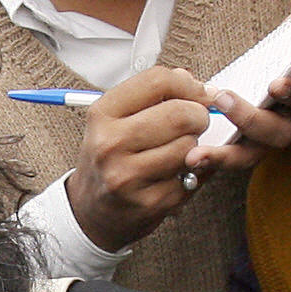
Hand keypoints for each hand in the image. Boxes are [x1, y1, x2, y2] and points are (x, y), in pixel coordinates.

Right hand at [63, 66, 215, 252]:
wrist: (92, 210)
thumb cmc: (110, 158)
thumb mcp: (115, 120)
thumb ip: (150, 96)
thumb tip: (192, 81)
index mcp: (102, 115)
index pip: (158, 81)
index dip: (188, 84)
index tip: (199, 93)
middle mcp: (109, 144)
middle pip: (179, 114)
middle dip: (199, 115)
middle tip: (196, 122)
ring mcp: (128, 176)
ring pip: (189, 146)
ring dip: (194, 146)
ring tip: (178, 150)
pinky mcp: (149, 203)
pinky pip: (191, 176)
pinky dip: (192, 172)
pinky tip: (175, 174)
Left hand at [204, 0, 290, 152]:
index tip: (277, 82)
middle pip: (280, 130)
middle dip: (254, 118)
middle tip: (228, 100)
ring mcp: (271, 137)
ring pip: (254, 152)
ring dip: (226, 154)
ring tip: (198, 152)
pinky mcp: (248, 147)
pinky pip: (233, 160)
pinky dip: (213, 163)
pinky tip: (189, 160)